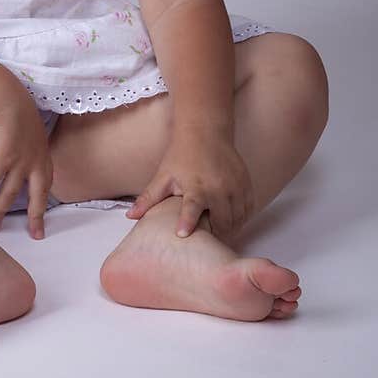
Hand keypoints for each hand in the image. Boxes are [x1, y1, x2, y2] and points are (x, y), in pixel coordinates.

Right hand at [0, 90, 53, 238]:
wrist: (9, 100)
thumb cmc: (18, 111)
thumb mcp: (32, 132)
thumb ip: (30, 148)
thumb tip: (23, 155)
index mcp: (43, 156)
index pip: (47, 184)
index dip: (44, 201)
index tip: (41, 215)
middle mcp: (35, 163)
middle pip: (37, 196)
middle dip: (35, 217)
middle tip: (35, 234)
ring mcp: (20, 162)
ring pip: (10, 193)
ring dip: (1, 211)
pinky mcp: (3, 159)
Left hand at [125, 132, 254, 241]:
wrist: (206, 131)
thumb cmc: (182, 155)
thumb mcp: (163, 176)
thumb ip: (149, 198)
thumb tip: (130, 216)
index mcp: (195, 186)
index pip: (191, 208)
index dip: (187, 222)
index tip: (182, 235)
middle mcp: (218, 187)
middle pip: (222, 222)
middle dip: (215, 236)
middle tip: (207, 245)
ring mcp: (235, 186)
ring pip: (237, 220)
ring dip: (229, 230)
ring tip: (219, 236)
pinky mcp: (246, 184)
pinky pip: (248, 210)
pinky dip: (241, 219)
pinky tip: (232, 223)